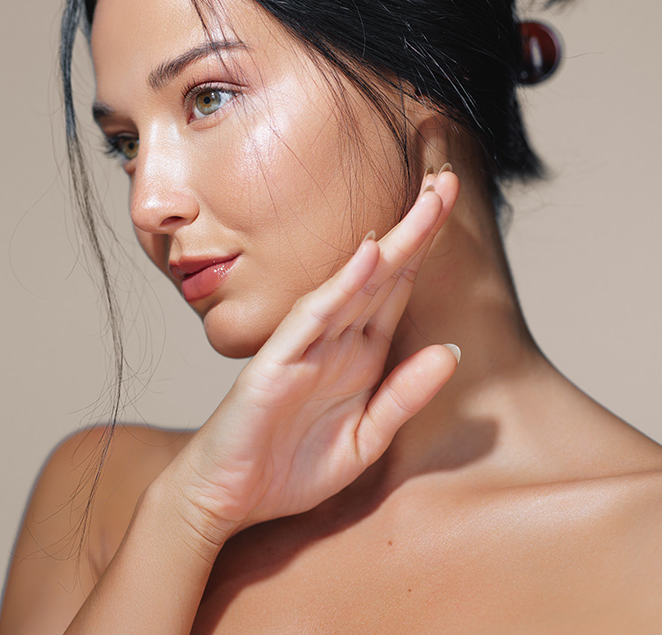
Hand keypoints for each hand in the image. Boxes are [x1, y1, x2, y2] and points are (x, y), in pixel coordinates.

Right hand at [169, 169, 460, 545]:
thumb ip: (403, 397)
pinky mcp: (274, 364)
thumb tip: (452, 353)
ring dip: (391, 244)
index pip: (397, 291)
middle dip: (417, 228)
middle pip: (383, 276)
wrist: (225, 498)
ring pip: (354, 286)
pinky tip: (367, 256)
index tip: (451, 205)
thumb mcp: (364, 441)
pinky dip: (340, 286)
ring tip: (426, 203)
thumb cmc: (286, 470)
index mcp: (358, 357)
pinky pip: (312, 319)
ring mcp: (303, 349)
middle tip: (449, 180)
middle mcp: (334, 342)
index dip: (425, 250)